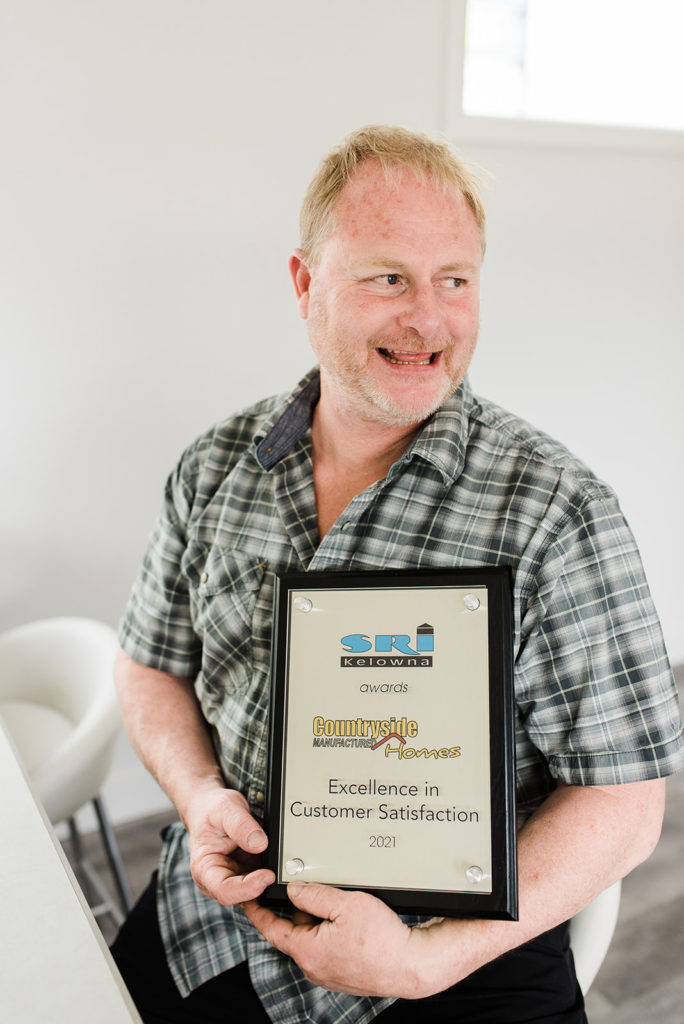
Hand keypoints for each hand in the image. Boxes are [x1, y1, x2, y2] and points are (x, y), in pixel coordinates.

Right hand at [184, 787, 274, 905]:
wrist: (211, 808)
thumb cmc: (212, 811)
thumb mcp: (224, 809)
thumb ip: (240, 825)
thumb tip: (260, 843)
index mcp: (204, 869)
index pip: (225, 891)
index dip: (248, 888)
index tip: (268, 875)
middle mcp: (218, 880)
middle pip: (243, 896)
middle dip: (263, 886)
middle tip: (282, 870)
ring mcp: (234, 879)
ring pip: (256, 892)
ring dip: (270, 881)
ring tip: (283, 863)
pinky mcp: (247, 874)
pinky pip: (262, 880)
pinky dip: (273, 872)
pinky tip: (281, 861)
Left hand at [244, 882, 445, 997]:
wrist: (412, 965)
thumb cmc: (382, 939)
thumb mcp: (345, 904)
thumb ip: (314, 895)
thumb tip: (294, 891)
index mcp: (307, 951)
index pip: (271, 928)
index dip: (258, 911)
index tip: (249, 897)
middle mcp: (314, 967)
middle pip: (295, 931)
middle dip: (300, 910)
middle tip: (309, 888)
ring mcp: (329, 973)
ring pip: (313, 939)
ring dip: (319, 921)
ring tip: (339, 904)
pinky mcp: (345, 975)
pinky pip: (329, 948)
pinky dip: (332, 932)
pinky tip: (350, 921)